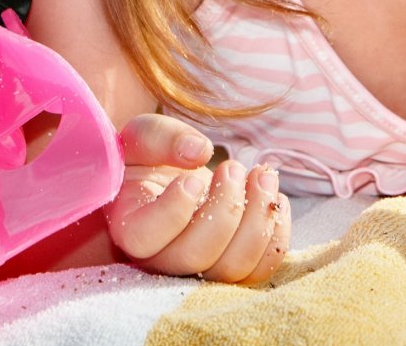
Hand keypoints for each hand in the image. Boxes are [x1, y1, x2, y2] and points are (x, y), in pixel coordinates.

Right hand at [105, 113, 290, 283]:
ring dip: (257, 219)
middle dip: (226, 207)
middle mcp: (160, 259)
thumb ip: (161, 137)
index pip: (143, 238)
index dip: (174, 209)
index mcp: (129, 226)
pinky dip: (276, 234)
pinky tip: (275, 198)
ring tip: (262, 175)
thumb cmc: (150, 158)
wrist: (171, 178)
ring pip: (231, 267)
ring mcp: (197, 269)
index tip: (193, 176)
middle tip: (233, 167)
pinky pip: (258, 269)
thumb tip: (198, 152)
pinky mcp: (230, 267)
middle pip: (195, 256)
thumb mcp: (144, 136)